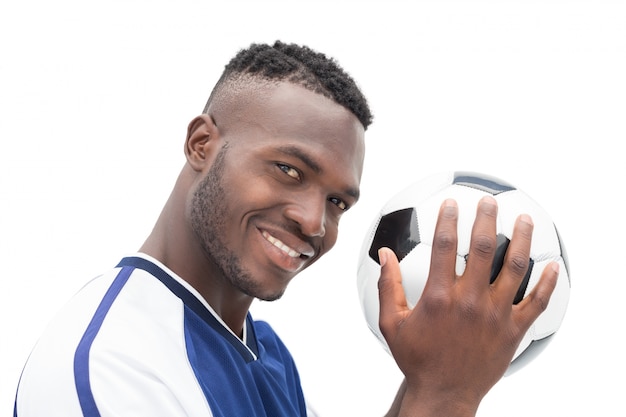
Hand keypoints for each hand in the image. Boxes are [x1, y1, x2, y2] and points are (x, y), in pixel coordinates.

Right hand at [378, 196, 559, 416]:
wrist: (443, 393)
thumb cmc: (417, 359)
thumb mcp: (392, 323)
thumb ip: (389, 286)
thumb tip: (384, 255)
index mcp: (439, 296)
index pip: (444, 246)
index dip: (448, 219)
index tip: (452, 203)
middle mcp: (469, 300)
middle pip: (482, 248)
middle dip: (486, 219)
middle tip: (489, 202)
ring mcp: (494, 315)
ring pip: (514, 268)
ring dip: (521, 240)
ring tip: (526, 219)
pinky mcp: (513, 330)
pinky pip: (536, 302)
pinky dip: (547, 283)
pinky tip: (552, 265)